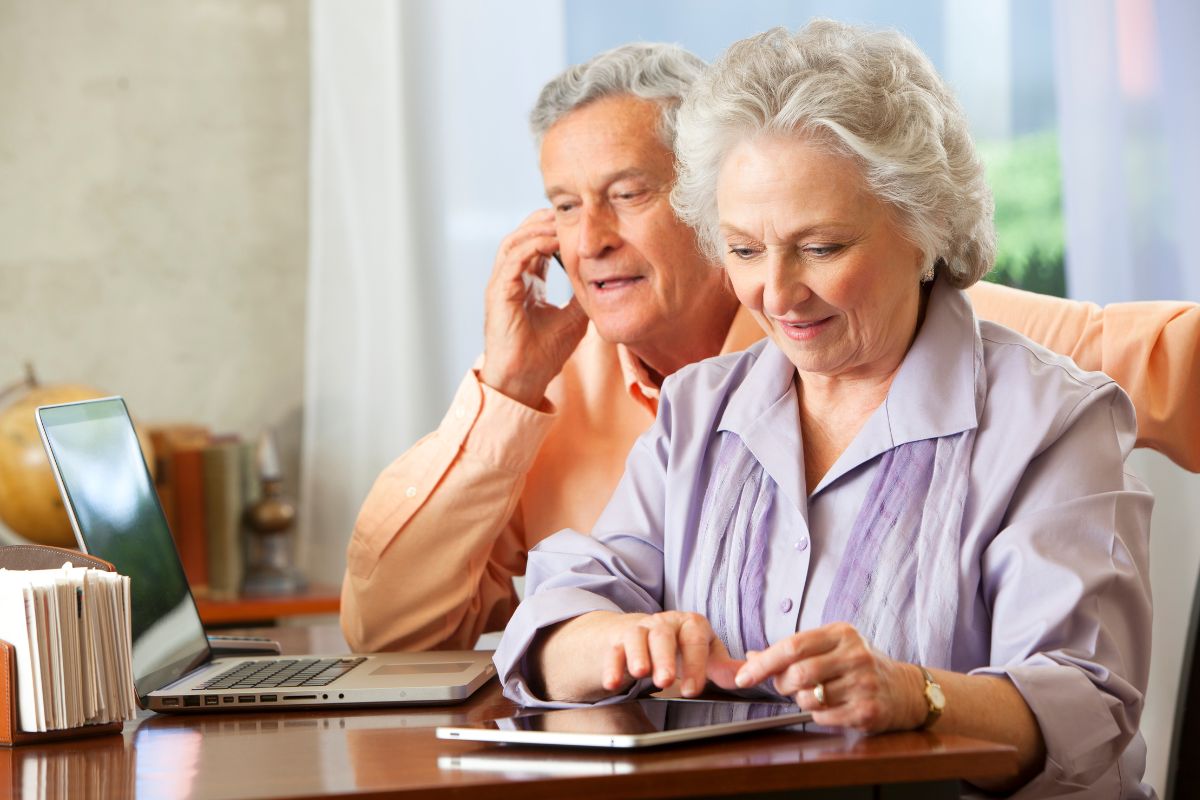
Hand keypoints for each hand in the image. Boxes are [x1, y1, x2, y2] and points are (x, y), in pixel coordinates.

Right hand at [479, 209, 588, 407]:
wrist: (526, 379)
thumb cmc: (544, 354)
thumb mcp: (573, 318)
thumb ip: (582, 296)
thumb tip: (605, 280)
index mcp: (524, 283)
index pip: (534, 245)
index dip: (552, 231)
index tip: (576, 225)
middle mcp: (510, 280)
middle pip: (522, 235)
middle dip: (544, 221)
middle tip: (569, 214)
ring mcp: (501, 284)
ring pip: (515, 240)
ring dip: (538, 228)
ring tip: (561, 221)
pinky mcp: (499, 292)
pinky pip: (514, 258)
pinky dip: (533, 245)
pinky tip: (554, 242)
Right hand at [602, 611, 744, 697]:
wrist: (644, 635)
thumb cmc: (680, 647)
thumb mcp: (704, 655)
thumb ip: (722, 668)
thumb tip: (746, 677)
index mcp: (691, 624)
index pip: (695, 640)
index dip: (695, 664)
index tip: (692, 689)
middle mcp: (665, 623)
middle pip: (664, 635)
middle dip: (665, 657)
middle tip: (666, 680)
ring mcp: (640, 629)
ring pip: (637, 637)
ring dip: (637, 655)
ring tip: (639, 672)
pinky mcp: (618, 640)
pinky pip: (614, 650)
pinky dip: (612, 666)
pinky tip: (612, 682)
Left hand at [734, 622, 924, 732]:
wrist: (904, 690)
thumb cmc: (859, 665)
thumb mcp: (831, 646)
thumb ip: (793, 649)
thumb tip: (751, 657)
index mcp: (841, 634)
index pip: (792, 646)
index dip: (763, 663)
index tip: (744, 676)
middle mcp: (855, 656)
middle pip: (797, 674)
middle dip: (782, 684)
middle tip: (787, 685)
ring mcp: (864, 684)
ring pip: (807, 699)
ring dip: (802, 701)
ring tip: (818, 694)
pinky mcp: (868, 711)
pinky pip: (822, 717)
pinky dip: (818, 715)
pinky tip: (832, 706)